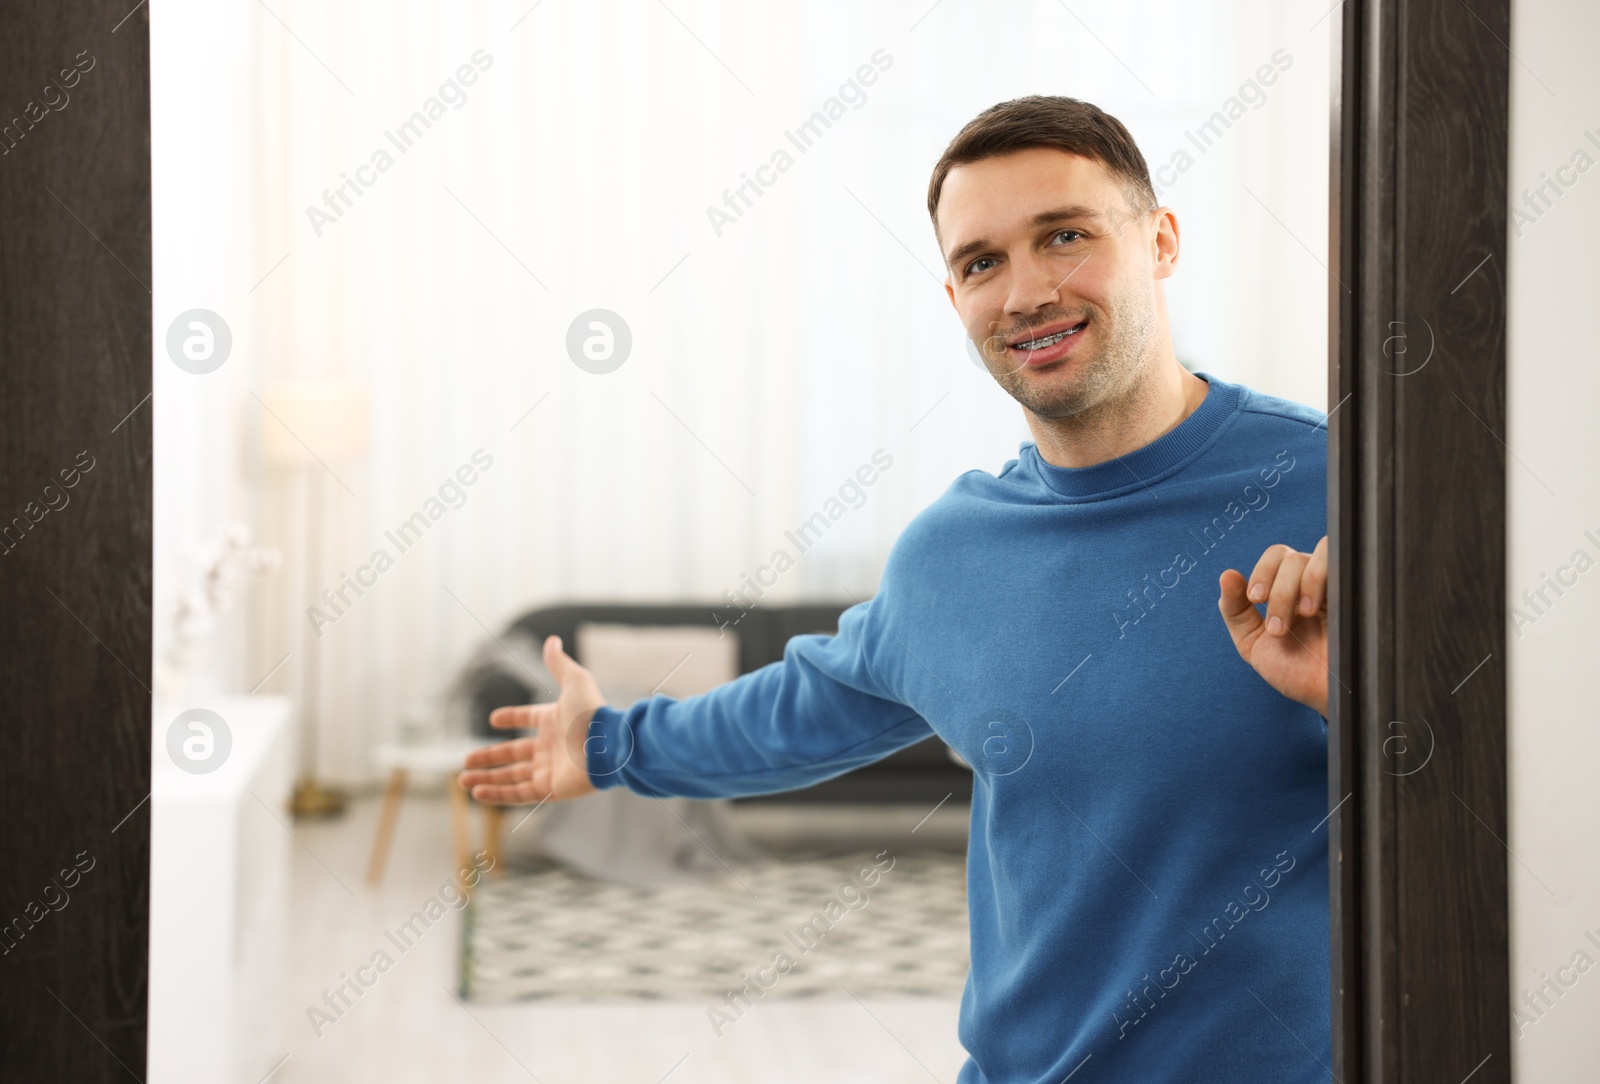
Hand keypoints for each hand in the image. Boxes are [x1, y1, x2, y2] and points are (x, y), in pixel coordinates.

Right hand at [457, 635, 605, 804]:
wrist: (607, 746)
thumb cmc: (592, 713)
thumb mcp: (574, 681)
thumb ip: (559, 664)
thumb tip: (552, 640)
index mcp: (554, 721)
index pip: (529, 718)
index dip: (512, 718)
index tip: (494, 719)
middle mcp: (551, 746)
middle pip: (514, 753)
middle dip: (489, 757)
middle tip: (466, 760)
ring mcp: (550, 769)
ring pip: (512, 776)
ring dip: (487, 778)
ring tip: (462, 780)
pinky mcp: (551, 789)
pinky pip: (519, 794)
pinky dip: (498, 795)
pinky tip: (478, 792)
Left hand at [1217, 536, 1329, 717]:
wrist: (1326, 695)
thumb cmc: (1295, 671)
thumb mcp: (1253, 643)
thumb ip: (1235, 610)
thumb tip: (1226, 575)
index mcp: (1289, 588)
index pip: (1277, 555)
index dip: (1263, 571)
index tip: (1256, 599)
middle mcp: (1313, 582)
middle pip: (1292, 557)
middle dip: (1279, 590)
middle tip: (1278, 627)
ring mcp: (1337, 586)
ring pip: (1318, 554)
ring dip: (1300, 585)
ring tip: (1302, 617)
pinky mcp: (1358, 592)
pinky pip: (1343, 563)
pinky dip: (1321, 578)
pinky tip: (1315, 610)